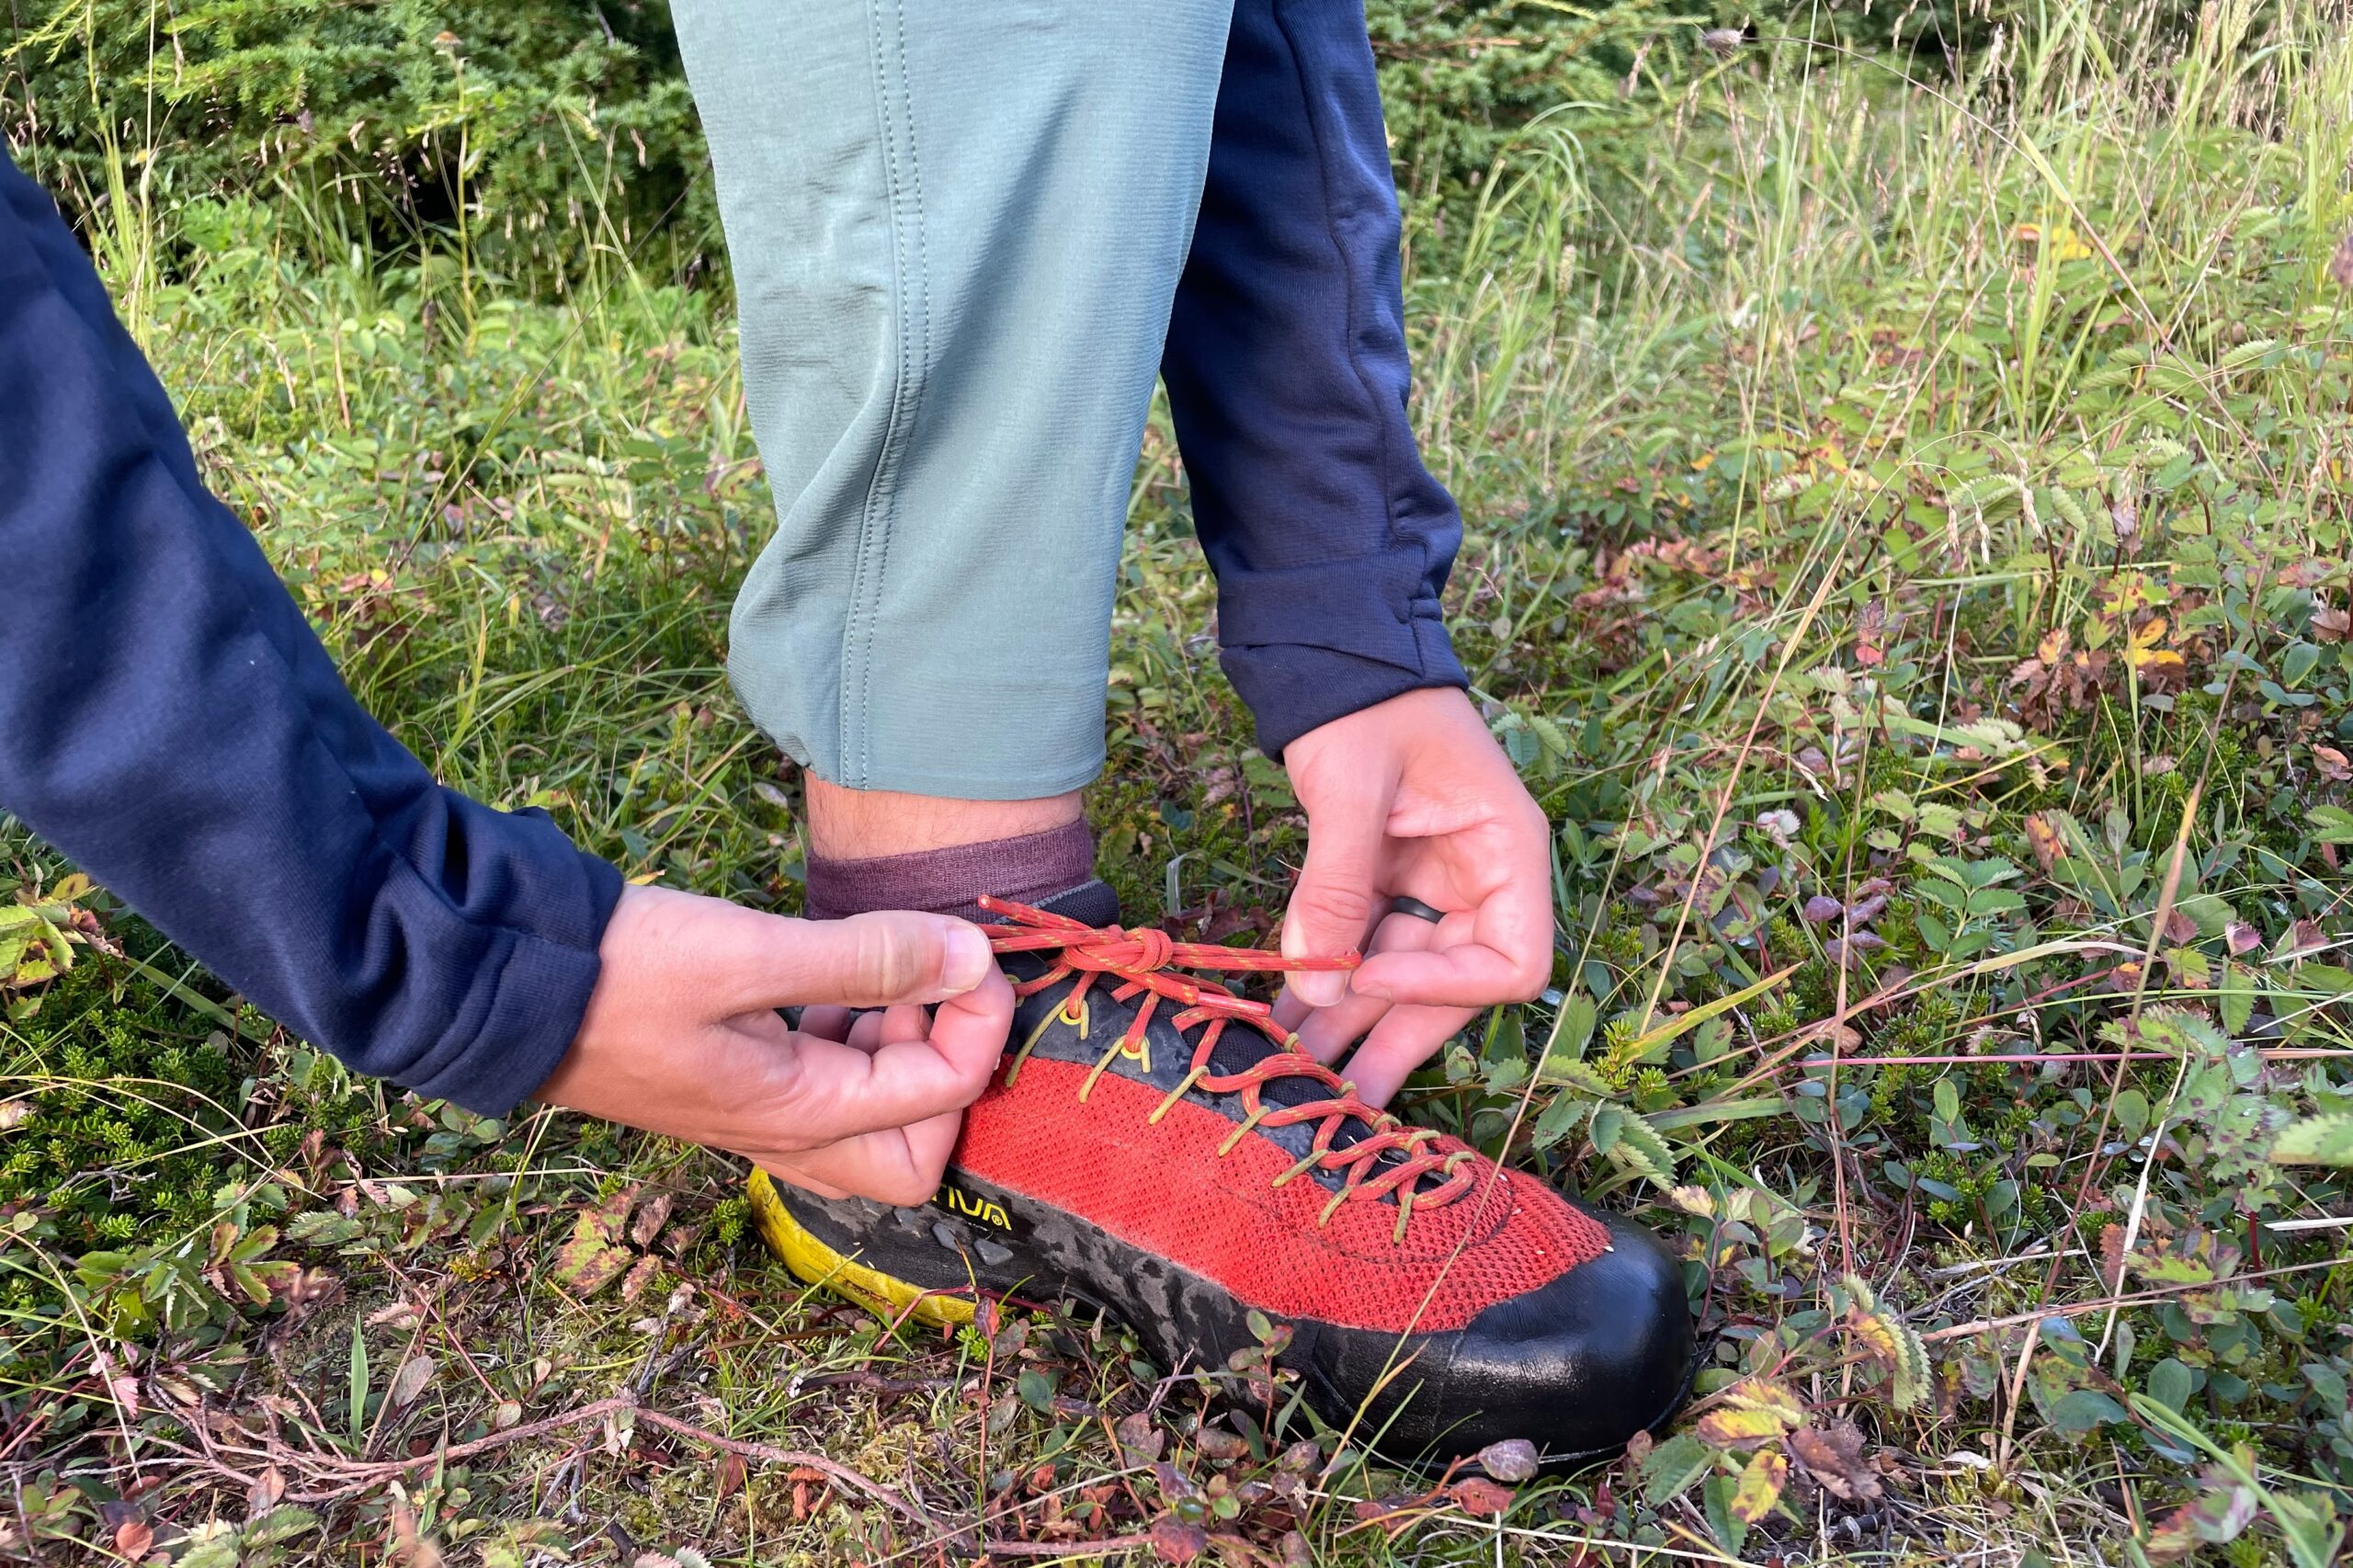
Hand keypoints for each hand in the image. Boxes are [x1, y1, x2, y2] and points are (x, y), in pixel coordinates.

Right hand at [536, 884, 1013, 1203]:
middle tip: (920, 987)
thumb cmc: (623, 971)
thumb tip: (971, 955)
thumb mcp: (751, 953)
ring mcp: (757, 1117)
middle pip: (915, 1154)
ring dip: (898, 1049)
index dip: (980, 1019)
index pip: (946, 1095)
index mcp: (803, 1115)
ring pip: (871, 1120)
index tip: (969, 947)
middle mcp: (787, 1136)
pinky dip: (849, 1039)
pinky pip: (823, 1086)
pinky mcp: (733, 1085)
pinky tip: (824, 980)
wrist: (502, 984)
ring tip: (873, 972)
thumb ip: (867, 958)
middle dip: (946, 1072)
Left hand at [1274, 687, 1553, 1106]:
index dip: (1443, 987)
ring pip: (1402, 974)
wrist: (1333, 648)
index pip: (1510, 959)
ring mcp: (1434, 883)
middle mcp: (1481, 877)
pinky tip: (1285, 1019)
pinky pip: (1365, 946)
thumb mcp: (1352, 789)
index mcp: (1507, 849)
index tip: (1367, 977)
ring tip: (1296, 1074)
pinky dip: (1328, 980)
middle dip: (1392, 1035)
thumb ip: (1339, 885)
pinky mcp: (1388, 881)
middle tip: (1338, 1098)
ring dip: (1350, 1021)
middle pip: (1454, 984)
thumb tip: (1319, 987)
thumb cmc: (1365, 702)